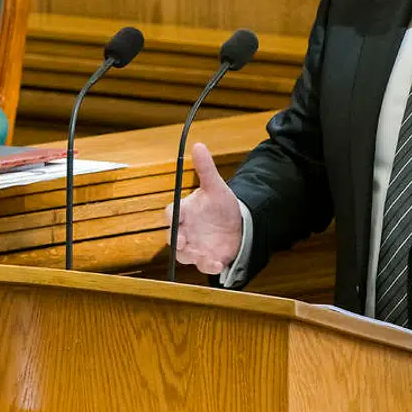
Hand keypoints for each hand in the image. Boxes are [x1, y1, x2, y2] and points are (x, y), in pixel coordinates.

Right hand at [171, 143, 242, 275]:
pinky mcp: (206, 258)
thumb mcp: (216, 186)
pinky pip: (202, 265)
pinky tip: (218, 263)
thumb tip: (198, 145)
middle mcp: (185, 230)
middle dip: (177, 242)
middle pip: (173, 238)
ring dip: (192, 256)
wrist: (239, 224)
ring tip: (206, 257)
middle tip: (183, 243)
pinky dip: (208, 266)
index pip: (172, 214)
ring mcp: (194, 246)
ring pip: (185, 255)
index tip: (177, 221)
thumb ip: (205, 169)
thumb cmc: (221, 204)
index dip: (172, 218)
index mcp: (185, 212)